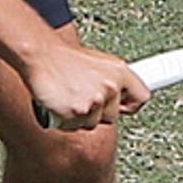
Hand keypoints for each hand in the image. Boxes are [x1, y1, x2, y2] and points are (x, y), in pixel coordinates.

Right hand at [25, 39, 152, 131]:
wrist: (40, 54)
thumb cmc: (64, 58)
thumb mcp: (98, 62)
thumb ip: (112, 80)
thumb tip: (120, 96)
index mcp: (120, 71)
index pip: (142, 96)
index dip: (130, 106)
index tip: (123, 108)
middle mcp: (111, 86)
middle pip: (112, 117)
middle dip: (97, 112)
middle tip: (81, 96)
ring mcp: (95, 100)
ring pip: (92, 124)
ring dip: (79, 116)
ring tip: (69, 96)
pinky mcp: (77, 112)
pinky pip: (74, 127)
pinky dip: (64, 120)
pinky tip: (59, 102)